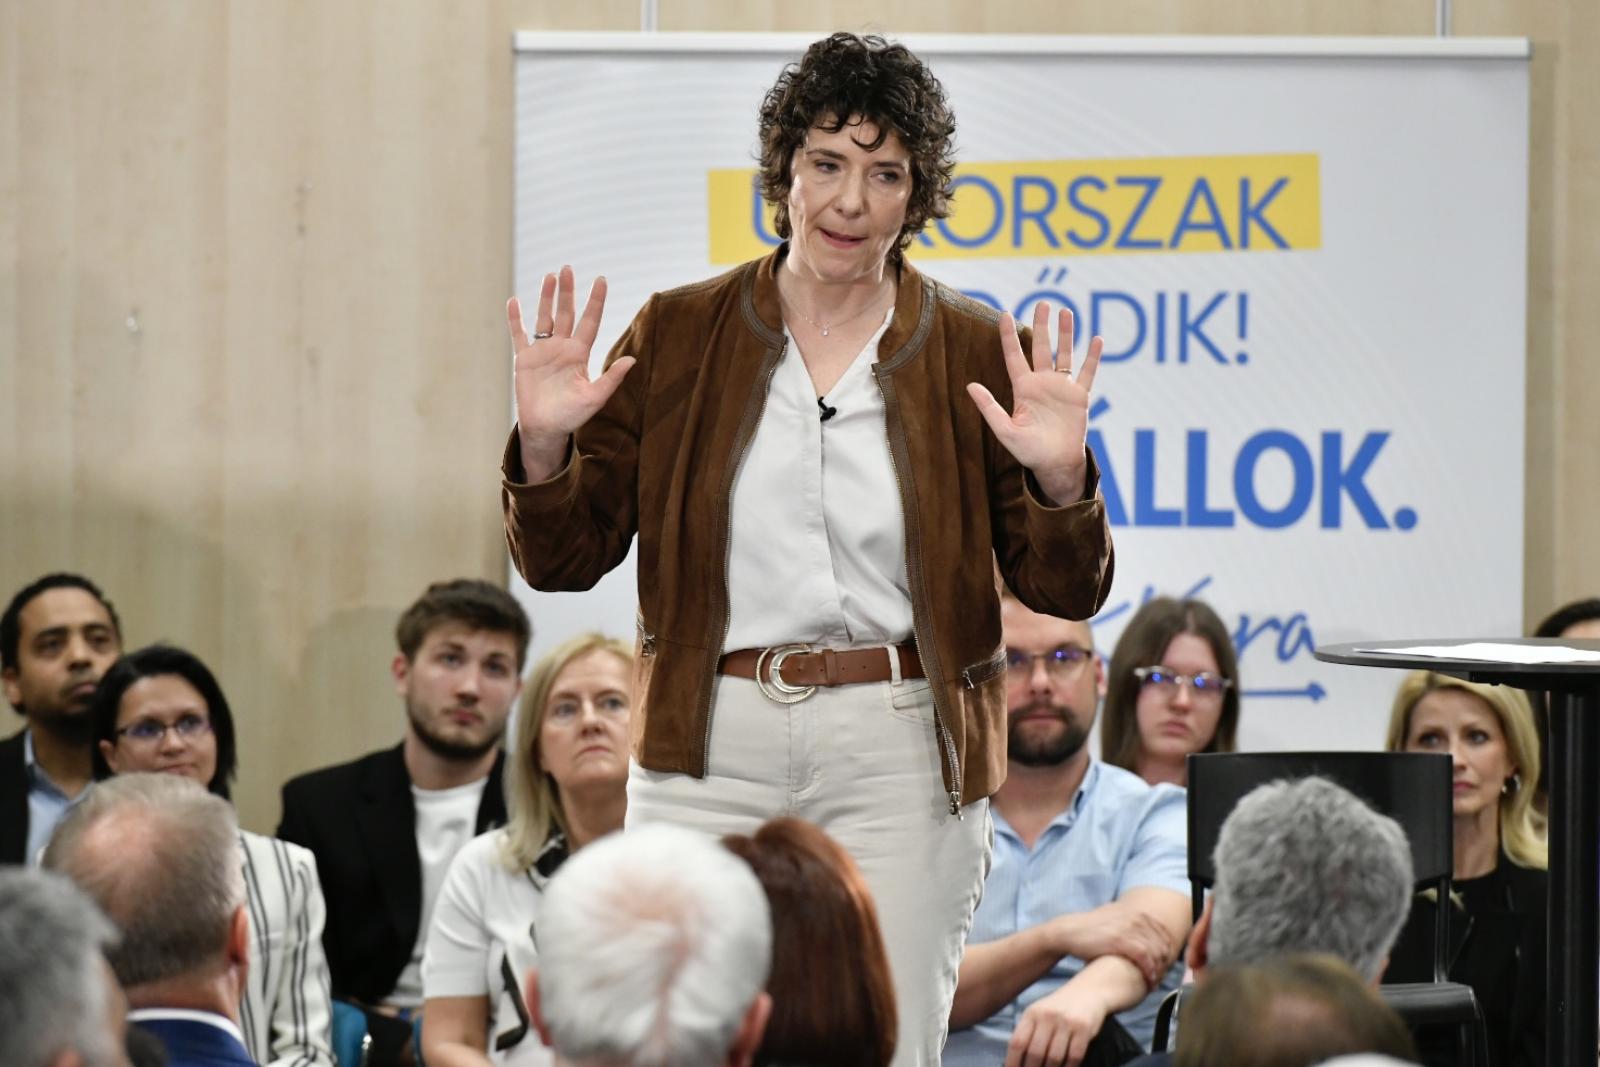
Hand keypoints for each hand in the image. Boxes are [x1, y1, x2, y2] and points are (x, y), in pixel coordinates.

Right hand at [508, 266, 633, 481]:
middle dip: (568, 291)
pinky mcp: (524, 359)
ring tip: (550, 276)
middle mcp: (562, 348)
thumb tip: (632, 360)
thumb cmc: (572, 416)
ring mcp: (543, 352)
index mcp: (580, 354)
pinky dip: (516, 319)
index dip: (596, 301)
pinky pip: (519, 335)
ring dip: (546, 298)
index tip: (601, 279)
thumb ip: (611, 379)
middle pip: (566, 313)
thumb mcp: (594, 398)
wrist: (546, 429)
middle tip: (568, 268)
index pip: (590, 321)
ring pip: (545, 318)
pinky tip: (514, 302)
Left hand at [967, 303, 1102, 504]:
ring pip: (1064, 355)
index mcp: (1023, 389)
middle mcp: (1042, 384)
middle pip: (1041, 348)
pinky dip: (1093, 357)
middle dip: (1041, 326)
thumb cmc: (1028, 451)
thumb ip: (989, 408)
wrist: (1054, 465)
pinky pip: (1088, 373)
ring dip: (1066, 334)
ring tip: (1067, 311)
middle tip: (1043, 303)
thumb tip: (970, 386)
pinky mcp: (1079, 397)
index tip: (1005, 314)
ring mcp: (1062, 388)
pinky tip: (1096, 339)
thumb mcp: (1005, 430)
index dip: (1010, 336)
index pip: (1014, 356)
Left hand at [1005, 982, 1108, 1066]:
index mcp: (1032, 1013)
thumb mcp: (1039, 1013)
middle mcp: (1047, 1016)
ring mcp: (1066, 1022)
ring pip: (1054, 1058)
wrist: (1088, 991)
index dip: (1013, 1062)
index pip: (1017, 1042)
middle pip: (1035, 1053)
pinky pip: (1074, 1056)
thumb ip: (1028, 1033)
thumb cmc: (1059, 1008)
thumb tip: (1016, 1062)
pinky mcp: (1084, 1028)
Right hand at [1052, 903, 1173, 988]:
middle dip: (1164, 964)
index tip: (1163, 967)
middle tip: (1160, 978)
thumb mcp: (1114, 920)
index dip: (1166, 953)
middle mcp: (1136, 919)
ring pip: (1156, 953)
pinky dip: (1150, 971)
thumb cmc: (1091, 930)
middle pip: (1162, 945)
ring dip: (1159, 970)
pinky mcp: (1121, 941)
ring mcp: (1129, 929)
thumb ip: (1131, 925)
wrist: (1069, 931)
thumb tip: (1143, 933)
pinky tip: (1148, 981)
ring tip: (1154, 982)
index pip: (1163, 935)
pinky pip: (1145, 958)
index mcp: (1137, 914)